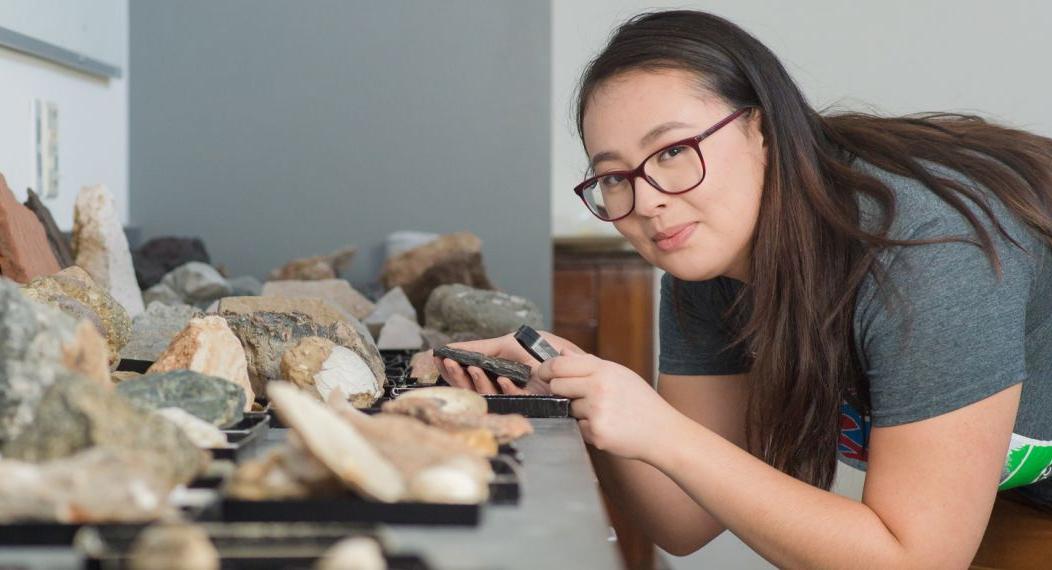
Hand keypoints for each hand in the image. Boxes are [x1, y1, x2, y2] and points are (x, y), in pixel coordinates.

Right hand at [435, 331, 582, 394]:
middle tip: (448, 362)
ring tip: (472, 367)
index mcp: (490, 373)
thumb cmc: (540, 350)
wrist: (568, 362)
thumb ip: (478, 347)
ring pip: (486, 394)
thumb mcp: (506, 344)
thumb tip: (447, 349)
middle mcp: (497, 387)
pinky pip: (511, 398)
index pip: (464, 375)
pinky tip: (502, 378)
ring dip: (477, 381)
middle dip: (458, 375)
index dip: (451, 369)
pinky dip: (506, 388)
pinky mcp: (527, 403)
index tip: (438, 358)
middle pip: (469, 386)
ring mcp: (511, 396)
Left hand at [538, 353, 680, 461]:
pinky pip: (578, 427)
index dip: (546, 369)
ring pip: (568, 408)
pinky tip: (608, 426)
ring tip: (605, 413)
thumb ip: (589, 363)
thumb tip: (562, 353)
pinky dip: (588, 428)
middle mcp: (598, 388)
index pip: (559, 365)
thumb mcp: (620, 374)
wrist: (662, 432)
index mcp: (604, 370)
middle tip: (580, 396)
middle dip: (562, 391)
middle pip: (557, 385)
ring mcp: (596, 411)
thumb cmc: (642, 403)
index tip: (543, 373)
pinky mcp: (596, 433)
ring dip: (579, 412)